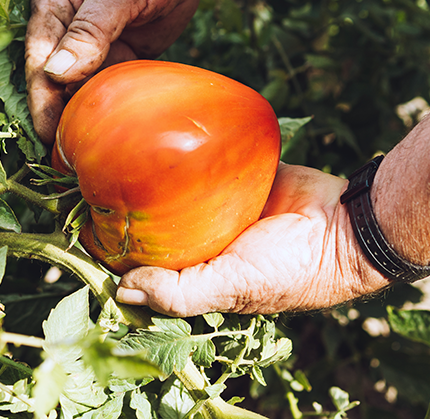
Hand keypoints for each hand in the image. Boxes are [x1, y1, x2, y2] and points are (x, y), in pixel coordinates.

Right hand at [25, 0, 204, 142]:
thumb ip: (90, 29)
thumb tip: (57, 73)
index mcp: (51, 6)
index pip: (39, 58)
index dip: (41, 96)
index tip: (47, 132)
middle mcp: (62, 30)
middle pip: (52, 81)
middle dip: (55, 116)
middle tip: (64, 158)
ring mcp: (87, 48)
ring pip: (77, 90)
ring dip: (80, 118)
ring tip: (85, 158)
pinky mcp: (112, 59)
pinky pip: (104, 90)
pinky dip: (106, 111)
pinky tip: (110, 138)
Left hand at [115, 163, 391, 315]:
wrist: (345, 227)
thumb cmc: (290, 270)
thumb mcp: (231, 288)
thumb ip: (179, 294)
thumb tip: (121, 290)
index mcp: (201, 273)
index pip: (148, 264)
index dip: (117, 250)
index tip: (84, 227)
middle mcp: (207, 240)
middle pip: (159, 224)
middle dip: (130, 209)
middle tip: (93, 180)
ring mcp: (222, 205)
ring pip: (178, 190)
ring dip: (155, 177)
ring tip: (118, 152)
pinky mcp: (239, 174)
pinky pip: (207, 161)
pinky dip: (188, 152)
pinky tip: (161, 136)